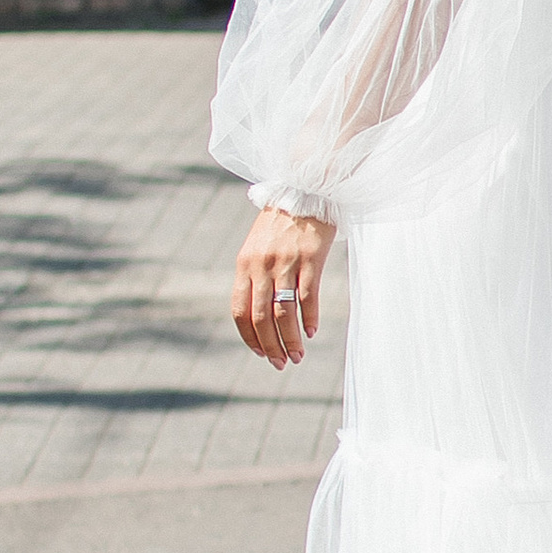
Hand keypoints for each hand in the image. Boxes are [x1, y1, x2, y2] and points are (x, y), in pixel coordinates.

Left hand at [232, 207, 335, 367]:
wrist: (305, 189)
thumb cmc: (283, 221)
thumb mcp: (258, 246)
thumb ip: (255, 275)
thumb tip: (260, 312)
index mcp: (245, 265)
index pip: (240, 311)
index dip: (249, 337)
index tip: (261, 354)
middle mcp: (261, 265)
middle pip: (261, 317)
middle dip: (271, 346)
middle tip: (281, 363)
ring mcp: (285, 262)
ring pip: (283, 312)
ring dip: (290, 340)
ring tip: (298, 356)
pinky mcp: (309, 257)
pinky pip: (307, 296)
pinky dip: (309, 318)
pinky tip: (311, 331)